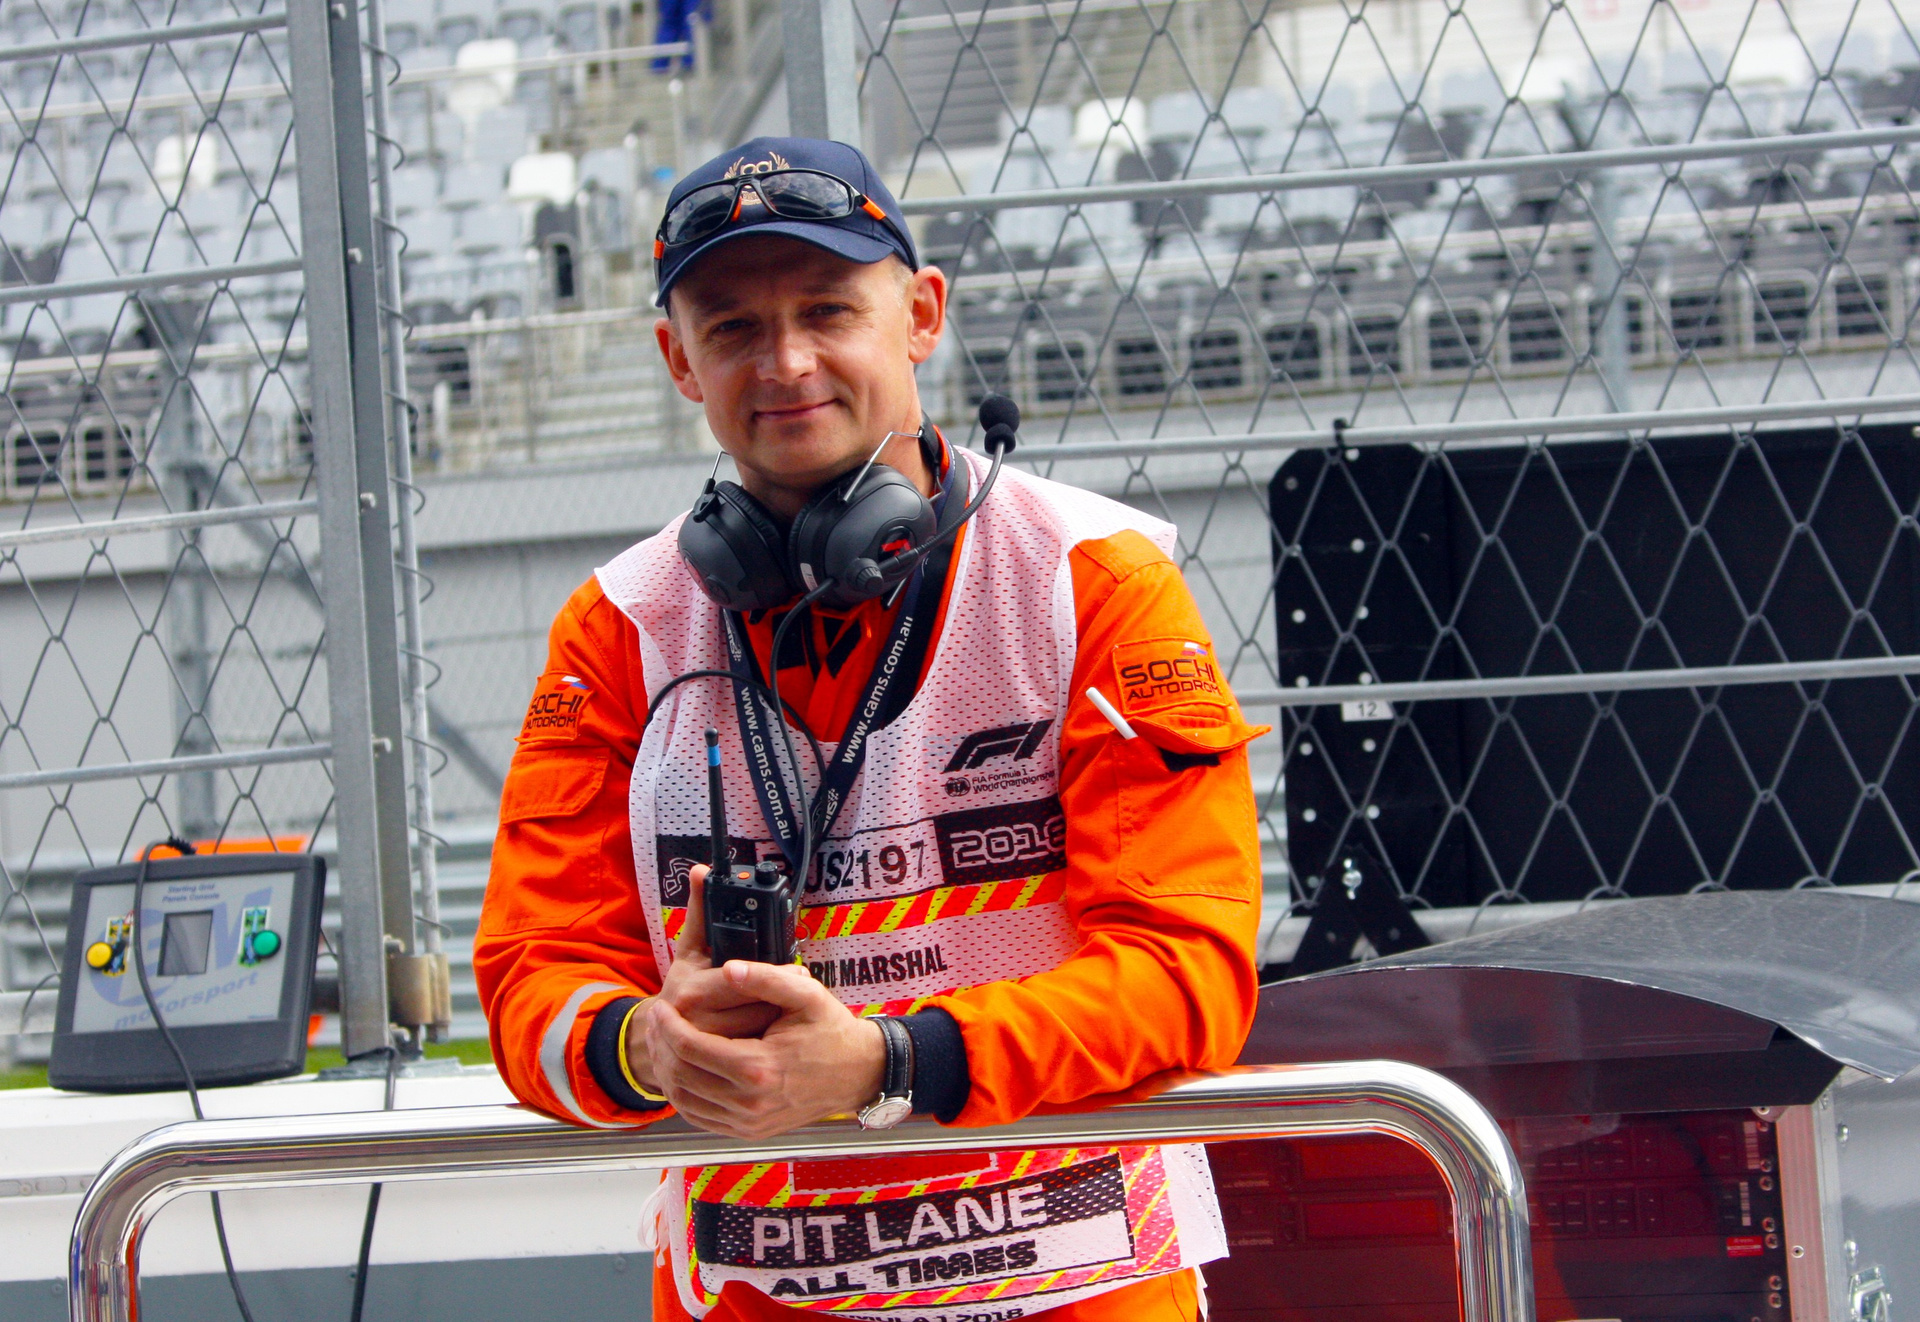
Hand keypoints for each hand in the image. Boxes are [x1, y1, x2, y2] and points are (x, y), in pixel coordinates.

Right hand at [624, 865, 780, 1093]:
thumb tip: (700, 870)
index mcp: (691, 991)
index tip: (800, 975)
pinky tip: (776, 1041)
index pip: (745, 983)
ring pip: (759, 1041)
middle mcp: (694, 1025)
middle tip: (801, 996)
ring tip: (791, 1016)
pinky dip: (769, 1052)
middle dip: (782, 1003)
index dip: (776, 977)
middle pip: (757, 1014)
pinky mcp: (711, 1078)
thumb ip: (700, 911)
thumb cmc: (684, 989)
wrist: (658, 1041)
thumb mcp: (690, 950)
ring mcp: (701, 1056)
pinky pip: (753, 1064)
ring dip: (780, 1028)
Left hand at [643, 960, 886, 1139]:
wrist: (858, 1073)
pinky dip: (682, 1096)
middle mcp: (749, 1102)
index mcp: (758, 1068)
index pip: (691, 1048)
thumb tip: (728, 969)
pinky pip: (701, 1118)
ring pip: (685, 1101)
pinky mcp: (749, 1132)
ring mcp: (748, 1122)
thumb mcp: (807, 995)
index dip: (668, 1026)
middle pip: (681, 1075)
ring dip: (665, 1071)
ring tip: (661, 1043)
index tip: (661, 1006)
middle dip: (660, 1045)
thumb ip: (767, 978)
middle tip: (654, 1021)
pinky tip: (680, 1070)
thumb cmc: (832, 1031)